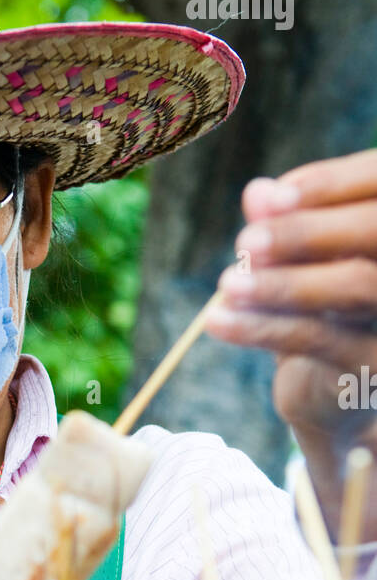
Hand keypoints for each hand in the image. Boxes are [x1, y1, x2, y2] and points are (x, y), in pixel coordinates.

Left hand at [206, 148, 376, 533]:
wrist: (328, 395)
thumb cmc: (316, 311)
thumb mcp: (295, 263)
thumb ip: (282, 225)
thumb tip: (258, 193)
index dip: (328, 184)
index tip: (270, 197)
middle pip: (375, 231)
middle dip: (306, 232)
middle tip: (246, 241)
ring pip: (355, 285)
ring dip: (282, 282)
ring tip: (226, 284)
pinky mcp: (373, 366)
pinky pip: (317, 338)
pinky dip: (260, 327)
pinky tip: (219, 320)